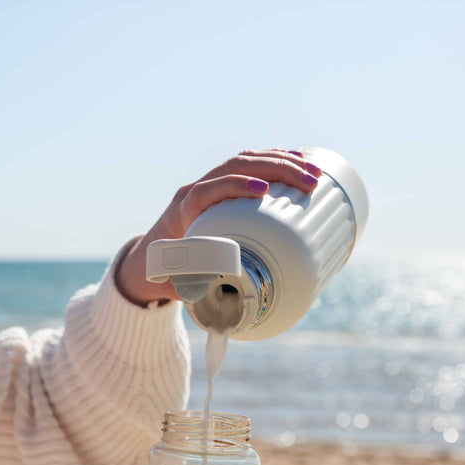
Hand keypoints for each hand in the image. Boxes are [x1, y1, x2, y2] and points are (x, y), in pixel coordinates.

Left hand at [115, 148, 321, 305]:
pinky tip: (301, 162)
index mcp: (183, 212)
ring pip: (246, 161)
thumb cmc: (165, 272)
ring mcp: (210, 184)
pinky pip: (251, 165)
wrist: (149, 258)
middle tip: (308, 182)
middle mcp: (196, 191)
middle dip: (274, 168)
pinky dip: (276, 161)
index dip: (232, 186)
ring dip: (281, 162)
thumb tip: (226, 303)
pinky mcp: (224, 185)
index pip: (206, 190)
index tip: (261, 191)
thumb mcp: (177, 281)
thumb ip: (198, 290)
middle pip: (234, 166)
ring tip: (314, 173)